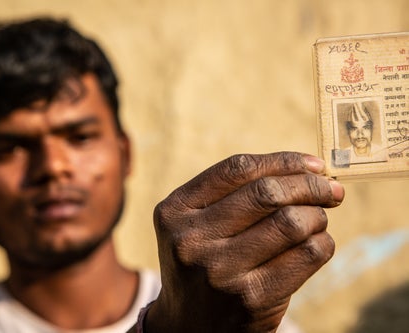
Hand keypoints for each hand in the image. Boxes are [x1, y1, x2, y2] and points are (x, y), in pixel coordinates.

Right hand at [146, 152, 343, 332]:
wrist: (190, 325)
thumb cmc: (203, 262)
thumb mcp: (197, 224)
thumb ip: (234, 193)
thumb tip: (308, 170)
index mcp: (175, 211)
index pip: (237, 170)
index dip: (282, 161)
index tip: (313, 164)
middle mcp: (192, 239)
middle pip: (267, 193)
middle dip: (310, 186)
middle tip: (332, 190)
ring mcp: (220, 271)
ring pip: (291, 222)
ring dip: (317, 216)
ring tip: (317, 219)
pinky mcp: (252, 298)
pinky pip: (307, 255)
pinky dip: (322, 242)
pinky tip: (316, 244)